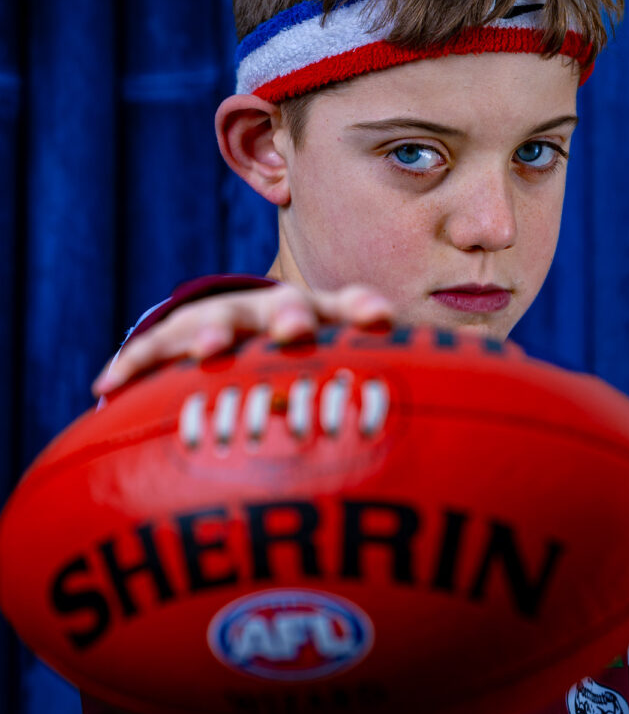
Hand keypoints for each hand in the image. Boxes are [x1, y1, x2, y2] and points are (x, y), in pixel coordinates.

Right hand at [92, 284, 393, 396]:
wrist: (237, 330)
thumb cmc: (295, 362)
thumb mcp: (332, 366)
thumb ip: (370, 384)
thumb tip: (437, 408)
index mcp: (316, 319)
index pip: (343, 306)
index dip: (360, 308)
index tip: (381, 318)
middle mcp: (270, 314)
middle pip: (282, 307)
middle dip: (287, 316)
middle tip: (294, 329)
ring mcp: (222, 321)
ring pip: (216, 320)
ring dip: (213, 331)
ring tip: (209, 347)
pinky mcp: (174, 339)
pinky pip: (151, 350)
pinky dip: (133, 366)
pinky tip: (107, 387)